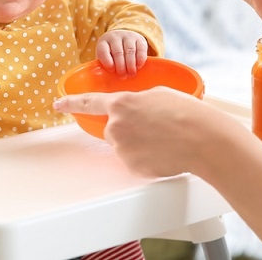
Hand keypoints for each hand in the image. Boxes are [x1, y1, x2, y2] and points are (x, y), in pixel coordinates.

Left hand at [54, 87, 233, 176]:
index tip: (58, 104)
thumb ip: (138, 101)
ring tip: (163, 140)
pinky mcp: (132, 167)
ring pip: (124, 146)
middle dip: (129, 129)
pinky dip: (146, 159)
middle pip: (113, 129)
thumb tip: (135, 111)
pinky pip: (134, 161)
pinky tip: (163, 153)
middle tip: (154, 128)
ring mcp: (122, 148)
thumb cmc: (185, 112)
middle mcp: (116, 126)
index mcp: (122, 103)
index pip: (89, 102)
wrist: (202, 139)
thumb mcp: (158, 94)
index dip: (71, 102)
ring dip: (138, 144)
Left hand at [95, 30, 148, 76]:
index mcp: (103, 42)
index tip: (112, 71)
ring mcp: (128, 36)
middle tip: (123, 76)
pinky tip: (139, 66)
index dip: (107, 62)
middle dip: (121, 66)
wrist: (123, 39)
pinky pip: (141, 49)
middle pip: (118, 52)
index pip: (103, 51)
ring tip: (131, 74)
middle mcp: (115, 37)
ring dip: (131, 64)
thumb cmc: (112, 53)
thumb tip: (107, 82)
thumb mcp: (106, 57)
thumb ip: (106, 67)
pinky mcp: (139, 39)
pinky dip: (140, 59)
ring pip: (130, 51)